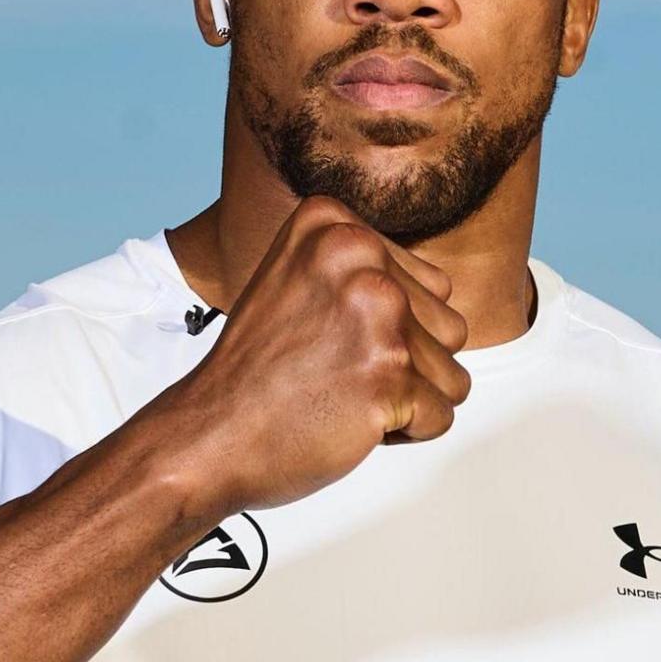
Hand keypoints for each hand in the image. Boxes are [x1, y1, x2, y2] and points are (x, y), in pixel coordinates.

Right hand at [138, 196, 472, 520]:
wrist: (208, 434)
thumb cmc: (257, 374)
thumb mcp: (302, 282)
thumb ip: (365, 271)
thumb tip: (436, 287)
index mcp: (336, 226)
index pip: (432, 288)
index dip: (391, 330)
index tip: (328, 338)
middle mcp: (360, 259)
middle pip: (450, 329)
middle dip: (406, 365)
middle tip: (335, 372)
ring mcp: (378, 318)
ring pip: (452, 375)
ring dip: (407, 398)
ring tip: (343, 392)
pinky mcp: (390, 376)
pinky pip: (441, 416)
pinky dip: (405, 432)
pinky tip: (349, 419)